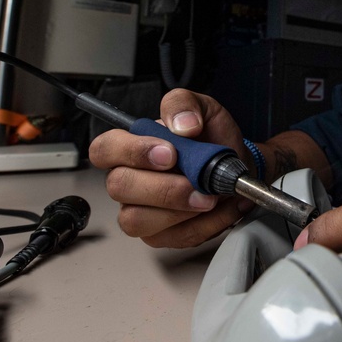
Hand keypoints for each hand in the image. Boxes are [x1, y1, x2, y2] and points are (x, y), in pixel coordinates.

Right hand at [88, 89, 253, 247]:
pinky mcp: (161, 235)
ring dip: (180, 210)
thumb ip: (184, 104)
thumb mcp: (203, 108)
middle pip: (119, 187)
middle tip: (197, 182)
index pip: (104, 149)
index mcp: (129, 147)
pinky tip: (222, 208)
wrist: (238, 165)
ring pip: (137, 220)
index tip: (169, 153)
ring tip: (211, 197)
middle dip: (163, 187)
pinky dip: (206, 224)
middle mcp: (128, 180)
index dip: (131, 152)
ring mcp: (140, 211)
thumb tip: (182, 124)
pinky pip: (175, 237)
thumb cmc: (212, 139)